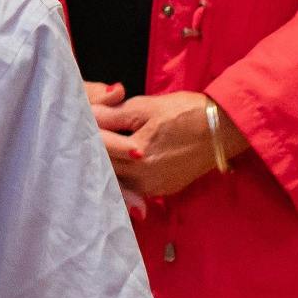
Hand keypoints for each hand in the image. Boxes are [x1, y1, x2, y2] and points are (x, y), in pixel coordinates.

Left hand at [90, 87, 228, 198]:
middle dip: (92, 156)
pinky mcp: (164, 190)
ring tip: (94, 155)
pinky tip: (116, 166)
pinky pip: (134, 187)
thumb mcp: (146, 107)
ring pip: (118, 182)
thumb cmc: (184, 112)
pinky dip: (123, 178)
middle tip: (78, 143)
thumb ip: (113, 115)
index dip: (85, 137)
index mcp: (138, 154)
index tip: (75, 129)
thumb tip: (87, 115)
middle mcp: (145, 177)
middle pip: (106, 169)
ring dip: (106, 169)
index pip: (99, 149)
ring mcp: (155, 187)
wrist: (222, 129)